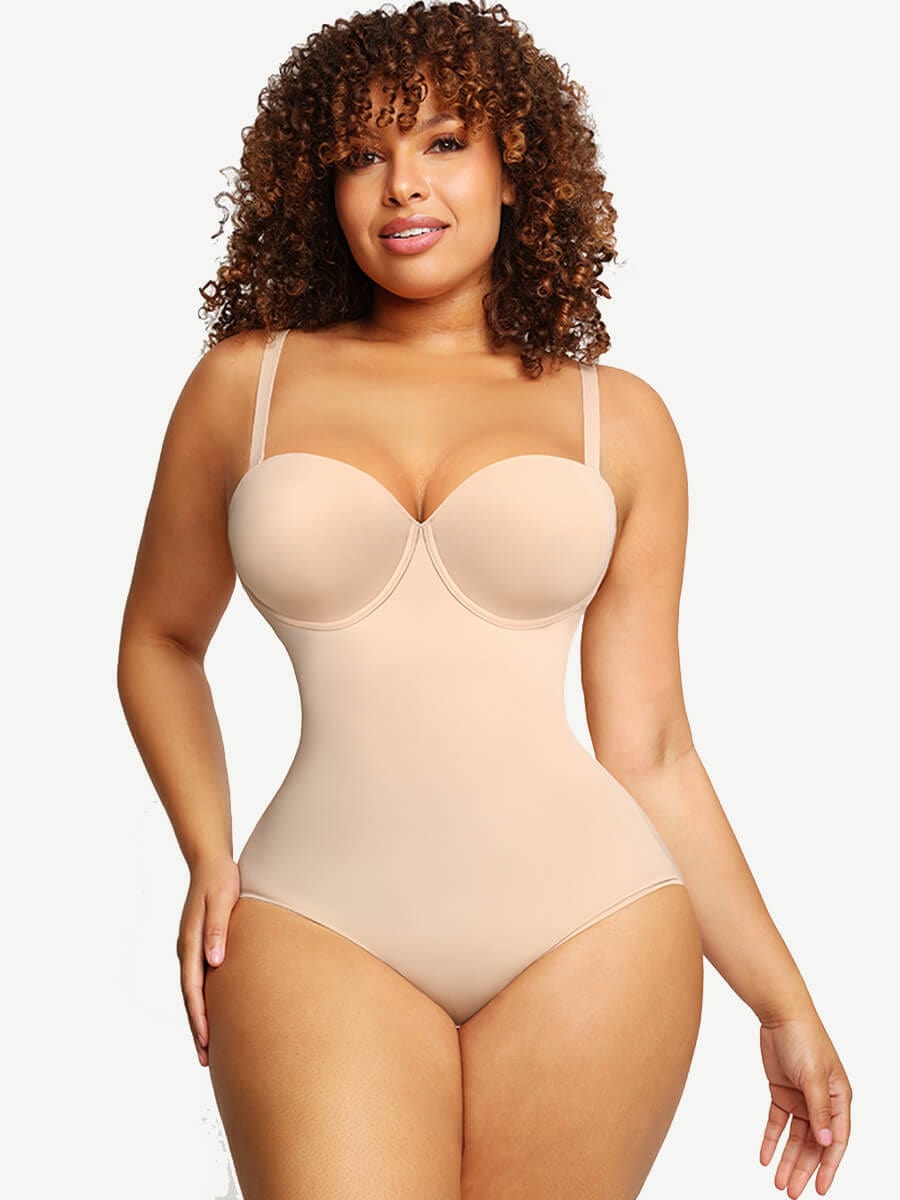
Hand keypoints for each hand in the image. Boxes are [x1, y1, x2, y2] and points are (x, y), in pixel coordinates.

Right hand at [176, 855, 240, 1066]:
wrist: (210, 861)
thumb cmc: (220, 880)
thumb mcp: (221, 900)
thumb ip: (217, 929)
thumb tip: (214, 961)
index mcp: (190, 942)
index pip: (193, 988)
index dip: (199, 1017)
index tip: (206, 1042)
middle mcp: (186, 950)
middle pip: (190, 997)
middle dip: (198, 1028)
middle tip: (206, 1060)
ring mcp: (191, 949)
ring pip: (193, 992)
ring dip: (200, 1019)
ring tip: (209, 1047)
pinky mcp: (199, 945)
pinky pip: (199, 980)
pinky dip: (203, 1001)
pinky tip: (215, 1013)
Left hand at [758, 1014, 851, 1195]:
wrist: (780, 1015)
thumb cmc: (805, 1039)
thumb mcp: (813, 1076)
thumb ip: (819, 1110)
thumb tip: (826, 1142)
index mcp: (838, 1099)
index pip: (836, 1140)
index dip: (829, 1166)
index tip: (821, 1189)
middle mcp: (822, 1102)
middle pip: (814, 1143)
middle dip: (804, 1169)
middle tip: (791, 1192)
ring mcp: (802, 1098)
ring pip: (796, 1137)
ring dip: (787, 1159)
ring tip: (777, 1182)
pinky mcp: (782, 1093)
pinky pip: (778, 1123)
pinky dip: (771, 1140)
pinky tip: (764, 1156)